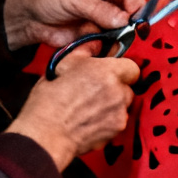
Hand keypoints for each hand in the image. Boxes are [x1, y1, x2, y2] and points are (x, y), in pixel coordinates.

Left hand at [3, 0, 145, 50]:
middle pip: (132, 13)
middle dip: (132, 26)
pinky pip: (111, 42)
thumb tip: (124, 21)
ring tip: (117, 46)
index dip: (138, 8)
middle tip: (130, 38)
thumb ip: (100, 10)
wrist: (30, 19)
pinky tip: (109, 51)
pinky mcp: (98, 34)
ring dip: (123, 39)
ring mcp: (105, 18)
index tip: (138, 24)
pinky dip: (112, 47)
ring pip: (124, 30)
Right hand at [6, 50, 138, 169]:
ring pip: (124, 104)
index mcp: (106, 71)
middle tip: (96, 92)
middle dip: (116, 88)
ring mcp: (119, 111)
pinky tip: (91, 121)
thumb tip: (97, 42)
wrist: (45, 135)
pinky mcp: (117, 129)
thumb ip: (85, 50)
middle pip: (128, 86)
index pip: (132, 67)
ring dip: (113, 104)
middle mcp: (117, 90)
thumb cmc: (49, 101)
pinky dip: (109, 121)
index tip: (110, 74)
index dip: (120, 70)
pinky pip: (119, 121)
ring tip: (91, 108)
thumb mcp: (62, 66)